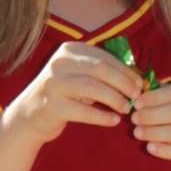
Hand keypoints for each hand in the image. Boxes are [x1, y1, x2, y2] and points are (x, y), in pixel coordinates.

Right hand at [1, 41, 141, 144]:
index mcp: (70, 50)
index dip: (126, 71)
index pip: (105, 57)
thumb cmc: (65, 94)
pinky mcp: (51, 106)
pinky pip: (83, 111)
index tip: (140, 84)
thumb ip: (104, 73)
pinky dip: (102, 116)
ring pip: (92, 88)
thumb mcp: (81, 76)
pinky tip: (114, 121)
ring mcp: (53, 83)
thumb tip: (139, 78)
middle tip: (136, 96)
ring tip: (126, 108)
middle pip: (100, 70)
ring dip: (114, 99)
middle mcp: (60, 63)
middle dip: (123, 83)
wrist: (30, 115)